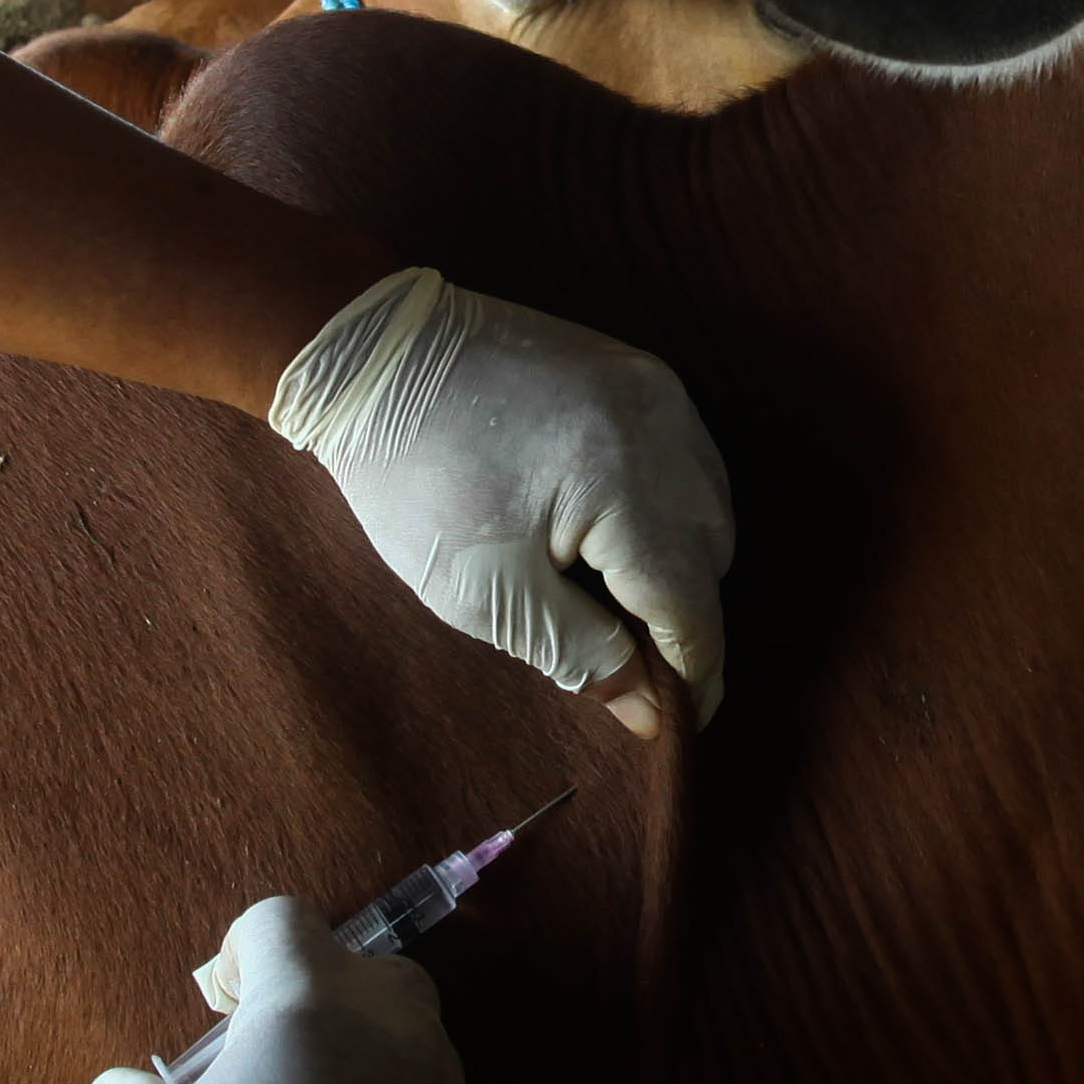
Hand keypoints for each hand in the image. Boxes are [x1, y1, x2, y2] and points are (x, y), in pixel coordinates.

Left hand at [264, 266, 732, 726]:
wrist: (371, 357)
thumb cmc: (413, 478)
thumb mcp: (487, 591)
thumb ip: (579, 654)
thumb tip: (649, 709)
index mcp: (622, 483)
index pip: (691, 603)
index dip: (693, 674)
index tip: (680, 726)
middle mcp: (660, 428)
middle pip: (712, 555)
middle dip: (682, 616)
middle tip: (629, 664)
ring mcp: (656, 391)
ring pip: (709, 506)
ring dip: (679, 564)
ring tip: (612, 601)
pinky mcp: (638, 373)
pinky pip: (686, 461)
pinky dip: (667, 511)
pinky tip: (612, 536)